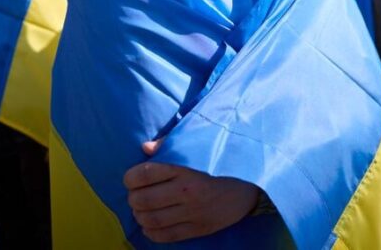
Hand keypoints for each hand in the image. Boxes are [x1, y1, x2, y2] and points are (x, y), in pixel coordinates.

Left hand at [122, 139, 259, 242]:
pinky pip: (166, 236)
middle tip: (135, 195)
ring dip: (139, 216)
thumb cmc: (219, 160)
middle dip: (133, 198)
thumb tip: (145, 149)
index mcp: (184, 167)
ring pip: (151, 220)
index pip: (144, 175)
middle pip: (143, 200)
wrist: (251, 184)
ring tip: (141, 209)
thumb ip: (170, 145)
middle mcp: (186, 191)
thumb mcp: (197, 146)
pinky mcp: (199, 228)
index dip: (130, 178)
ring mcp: (193, 212)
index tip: (130, 178)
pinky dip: (151, 232)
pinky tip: (150, 225)